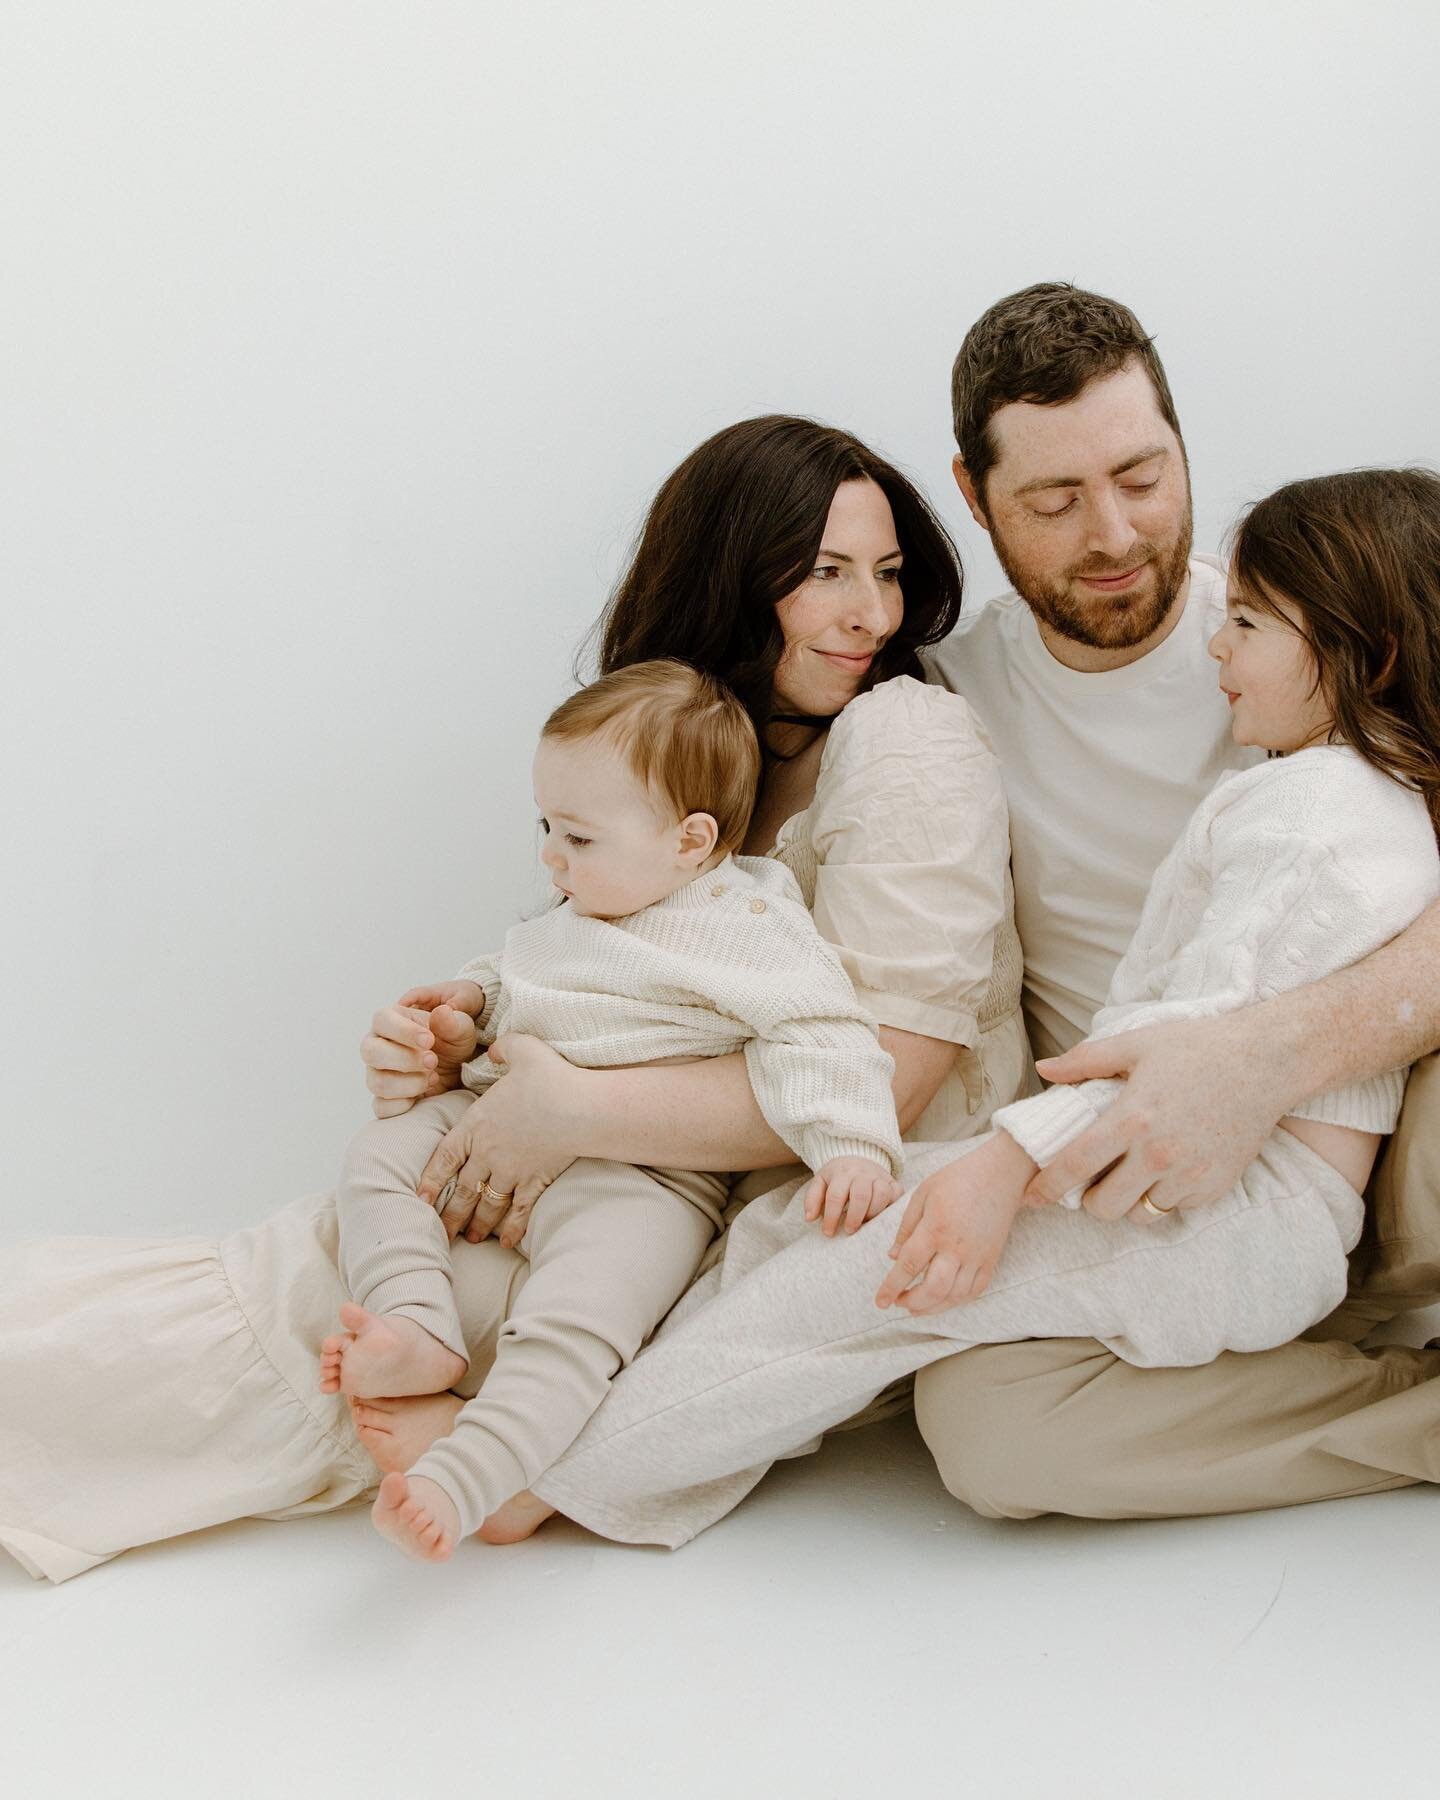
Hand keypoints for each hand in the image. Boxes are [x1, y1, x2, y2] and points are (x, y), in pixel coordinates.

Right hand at [361, 982, 484, 1118]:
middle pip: (370, 1052)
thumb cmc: (452, 1043)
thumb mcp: (461, 1030)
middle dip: (405, 1059)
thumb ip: (453, 1022)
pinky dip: (404, 1104)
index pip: (381, 1019)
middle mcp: (376, 1046)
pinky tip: (423, 1095)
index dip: (404, 1031)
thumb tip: (443, 1012)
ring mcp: (376, 1074)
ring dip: (409, 1083)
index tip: (429, 1040)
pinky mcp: (382, 1100)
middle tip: (433, 1061)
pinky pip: (381, 1107)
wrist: (457, 1072)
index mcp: (389, 1021)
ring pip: (377, 1082)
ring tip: (433, 1077)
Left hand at [416, 1034, 580, 1245]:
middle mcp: (488, 1153)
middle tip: (441, 1232)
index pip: (444, 1157)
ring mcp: (512, 1170)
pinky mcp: (536, 1181)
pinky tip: (506, 1242)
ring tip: (470, 1238)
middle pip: (463, 1189)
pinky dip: (511, 1228)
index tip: (420, 1198)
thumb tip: (494, 1050)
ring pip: (487, 1204)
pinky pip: (519, 1211)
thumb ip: (503, 1049)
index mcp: (477, 1124)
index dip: (430, 1180)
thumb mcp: (522, 1049)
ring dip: (477, 1224)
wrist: (582, 1108)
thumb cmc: (551, 1078)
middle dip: (451, 1213)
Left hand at [803, 1156, 902, 1236]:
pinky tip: (881, 1218)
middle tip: (849, 1230)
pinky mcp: (894, 1183)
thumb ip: (813, 1199)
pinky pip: (897, 1195)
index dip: (831, 1217)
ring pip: (881, 1194)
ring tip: (865, 1224)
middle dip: (854, 1217)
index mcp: (842, 1173)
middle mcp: (863, 1173)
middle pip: (861, 1195)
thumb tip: (809, 1218)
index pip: (836, 1196)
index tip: (828, 1232)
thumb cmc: (838, 1177)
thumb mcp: (821, 1182)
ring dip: (873, 1213)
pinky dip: (891, 1207)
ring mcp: (880, 1177)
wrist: (858, 1157)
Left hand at [874, 1132, 1033, 1313]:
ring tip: (916, 1306)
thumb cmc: (957, 1179)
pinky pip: (975, 1291)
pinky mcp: (992, 1260)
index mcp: (935, 1228)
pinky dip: (957, 1301)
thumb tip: (894, 1257)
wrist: (1000, 1174)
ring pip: (954, 1296)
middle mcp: (957, 1247)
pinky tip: (942, 1300)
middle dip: (913, 1302)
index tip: (881, 1301)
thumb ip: (906, 1228)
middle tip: (898, 1302)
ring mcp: (978, 1256)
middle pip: (933, 1289)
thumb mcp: (922, 1194)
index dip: (892, 1287)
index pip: (909, 1266)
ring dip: (933, 1307)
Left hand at [1027, 1012, 1290, 1219]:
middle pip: (1104, 1206)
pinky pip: (1175, 1207)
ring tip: (1129, 1176)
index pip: (1075, 1165)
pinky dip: (1164, 1196)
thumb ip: (1085, 1061)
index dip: (1047, 1186)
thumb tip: (1044, 1069)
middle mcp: (1158, 1154)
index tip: (1031, 1197)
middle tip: (1090, 1183)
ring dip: (1127, 1200)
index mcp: (1132, 1118)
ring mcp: (1190, 1174)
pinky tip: (1166, 1169)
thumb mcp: (1136, 1044)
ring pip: (1140, 1213)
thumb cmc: (1197, 1047)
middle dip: (1088, 1201)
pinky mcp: (1215, 1186)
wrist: (1266, 1060)